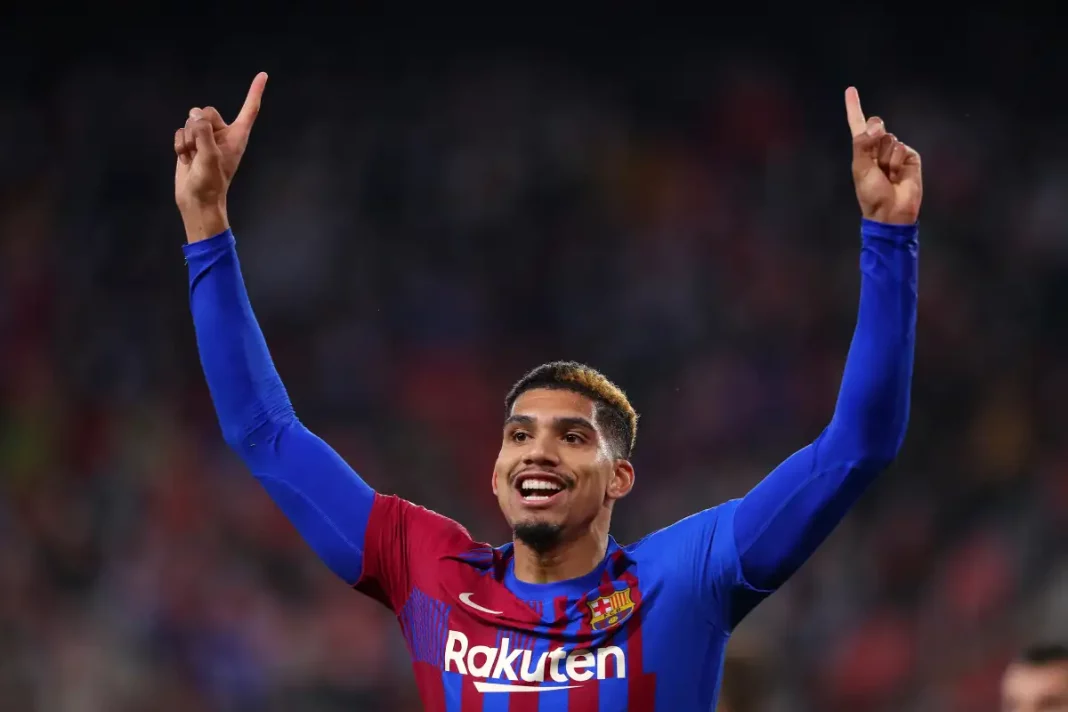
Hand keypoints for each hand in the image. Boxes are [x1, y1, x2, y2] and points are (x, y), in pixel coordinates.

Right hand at [174, 72, 267, 240]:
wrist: (196, 199)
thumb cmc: (210, 182)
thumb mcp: (210, 156)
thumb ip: (204, 132)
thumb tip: (195, 115)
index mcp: (237, 136)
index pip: (249, 110)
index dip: (255, 92)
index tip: (263, 74)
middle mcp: (223, 134)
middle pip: (207, 111)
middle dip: (199, 125)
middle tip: (200, 147)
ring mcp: (206, 138)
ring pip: (191, 121)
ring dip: (188, 138)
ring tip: (193, 157)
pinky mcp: (191, 143)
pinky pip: (180, 131)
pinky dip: (179, 144)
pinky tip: (185, 158)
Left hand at [845, 86, 921, 224]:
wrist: (891, 210)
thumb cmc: (870, 193)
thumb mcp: (860, 168)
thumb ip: (863, 144)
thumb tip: (877, 125)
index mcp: (862, 150)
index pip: (858, 124)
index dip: (854, 106)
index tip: (851, 89)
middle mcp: (878, 147)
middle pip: (877, 125)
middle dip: (875, 138)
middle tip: (875, 163)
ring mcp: (895, 151)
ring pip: (890, 139)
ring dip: (886, 158)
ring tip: (888, 175)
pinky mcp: (910, 156)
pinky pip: (902, 148)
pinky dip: (897, 162)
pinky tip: (898, 175)